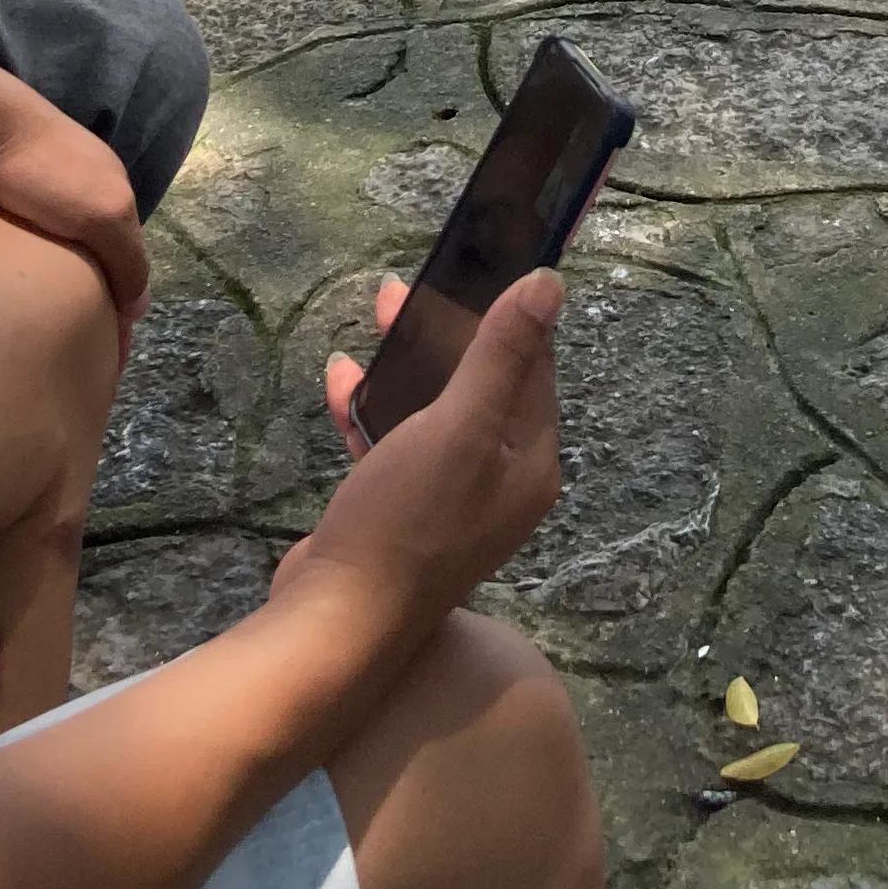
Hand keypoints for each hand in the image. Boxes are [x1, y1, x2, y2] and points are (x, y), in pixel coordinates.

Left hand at [0, 84, 148, 340]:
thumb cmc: (45, 170)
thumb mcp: (104, 212)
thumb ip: (127, 257)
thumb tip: (138, 307)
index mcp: (113, 186)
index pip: (129, 254)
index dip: (125, 298)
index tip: (110, 347)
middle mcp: (81, 185)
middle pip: (95, 250)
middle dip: (92, 292)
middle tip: (75, 341)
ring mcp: (39, 187)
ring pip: (56, 248)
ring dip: (54, 280)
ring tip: (41, 322)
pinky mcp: (0, 192)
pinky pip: (19, 241)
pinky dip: (22, 266)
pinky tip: (9, 288)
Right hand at [272, 273, 565, 653]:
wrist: (336, 623)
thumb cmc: (407, 521)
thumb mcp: (459, 427)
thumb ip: (502, 354)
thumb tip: (551, 283)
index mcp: (529, 463)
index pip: (534, 369)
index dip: (507, 314)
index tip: (478, 265)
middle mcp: (498, 482)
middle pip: (481, 384)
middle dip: (446, 333)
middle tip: (407, 288)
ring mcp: (447, 501)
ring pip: (433, 409)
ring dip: (406, 363)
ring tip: (376, 312)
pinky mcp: (400, 513)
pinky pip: (394, 442)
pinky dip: (371, 408)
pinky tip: (340, 379)